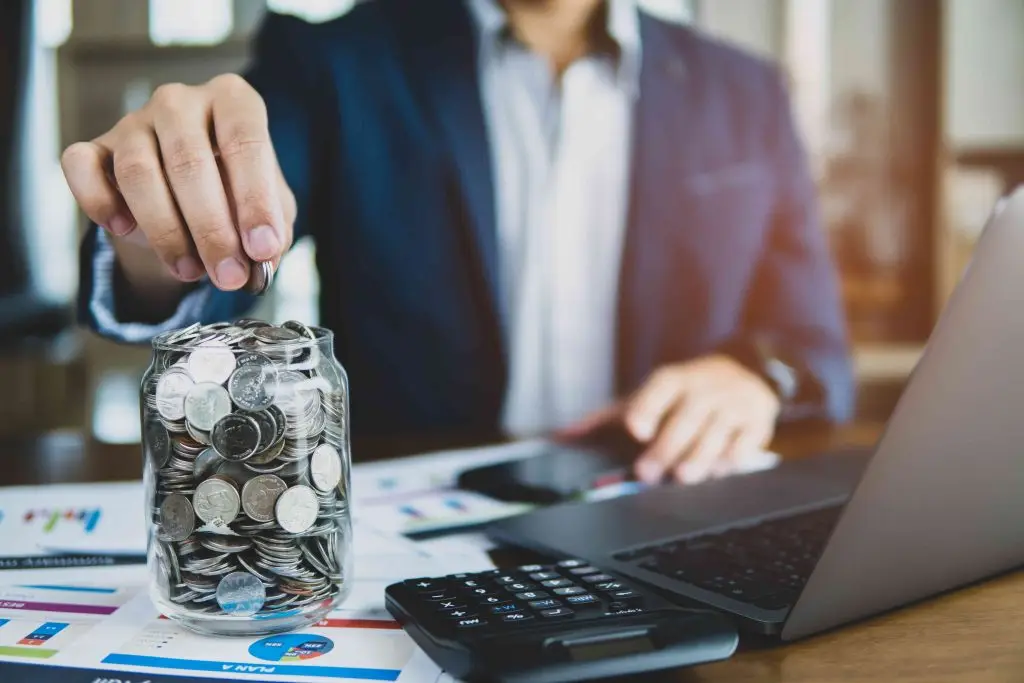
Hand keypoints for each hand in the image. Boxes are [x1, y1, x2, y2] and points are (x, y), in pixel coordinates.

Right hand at [61, 74, 295, 290]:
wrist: (190, 196)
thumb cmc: (237, 192)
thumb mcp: (271, 208)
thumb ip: (273, 229)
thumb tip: (263, 257)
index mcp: (232, 100)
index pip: (245, 141)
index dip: (255, 199)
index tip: (263, 248)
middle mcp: (181, 101)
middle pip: (189, 161)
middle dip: (212, 229)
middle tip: (228, 275)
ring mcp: (134, 120)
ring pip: (138, 171)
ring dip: (165, 231)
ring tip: (190, 270)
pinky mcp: (95, 145)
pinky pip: (81, 167)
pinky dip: (99, 202)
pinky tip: (123, 230)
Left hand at [563, 355, 780, 484]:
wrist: (749, 367)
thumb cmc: (686, 389)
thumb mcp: (651, 392)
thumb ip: (608, 415)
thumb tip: (561, 436)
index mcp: (675, 378)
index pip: (660, 388)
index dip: (647, 406)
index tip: (634, 428)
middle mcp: (705, 387)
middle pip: (686, 417)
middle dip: (667, 446)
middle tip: (648, 472)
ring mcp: (734, 403)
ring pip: (716, 431)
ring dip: (699, 456)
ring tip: (684, 476)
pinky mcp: (758, 421)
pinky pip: (746, 441)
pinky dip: (733, 457)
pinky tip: (719, 471)